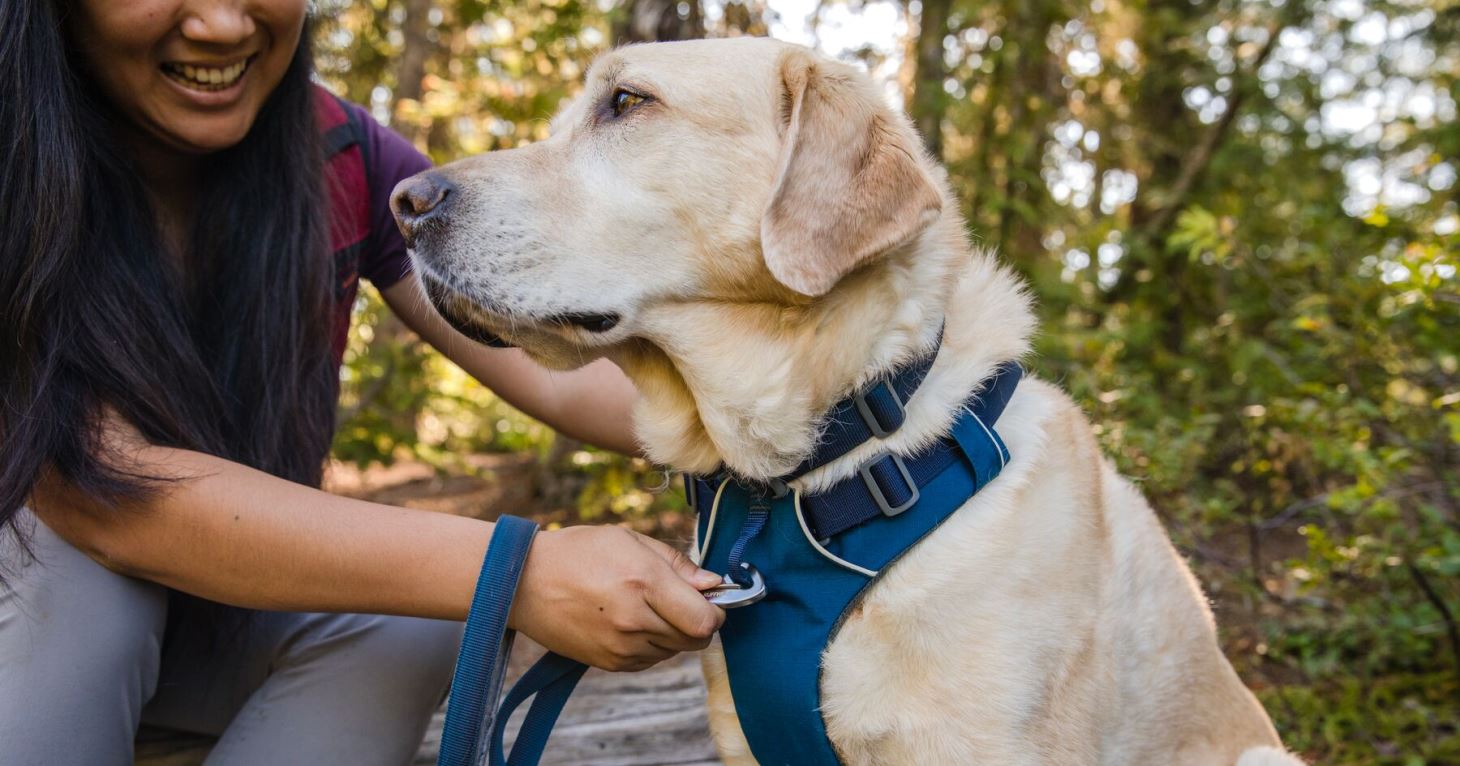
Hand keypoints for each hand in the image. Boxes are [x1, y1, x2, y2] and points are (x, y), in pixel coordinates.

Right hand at [508, 525, 725, 670]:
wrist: (524, 582)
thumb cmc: (580, 552)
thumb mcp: (630, 540)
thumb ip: (677, 564)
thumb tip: (714, 584)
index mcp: (644, 583)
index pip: (706, 620)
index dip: (716, 610)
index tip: (708, 597)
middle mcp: (635, 620)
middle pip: (696, 640)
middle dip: (697, 621)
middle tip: (676, 600)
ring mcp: (621, 647)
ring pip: (674, 651)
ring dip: (673, 633)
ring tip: (644, 606)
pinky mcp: (610, 663)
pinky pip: (650, 660)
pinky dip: (651, 644)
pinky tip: (630, 621)